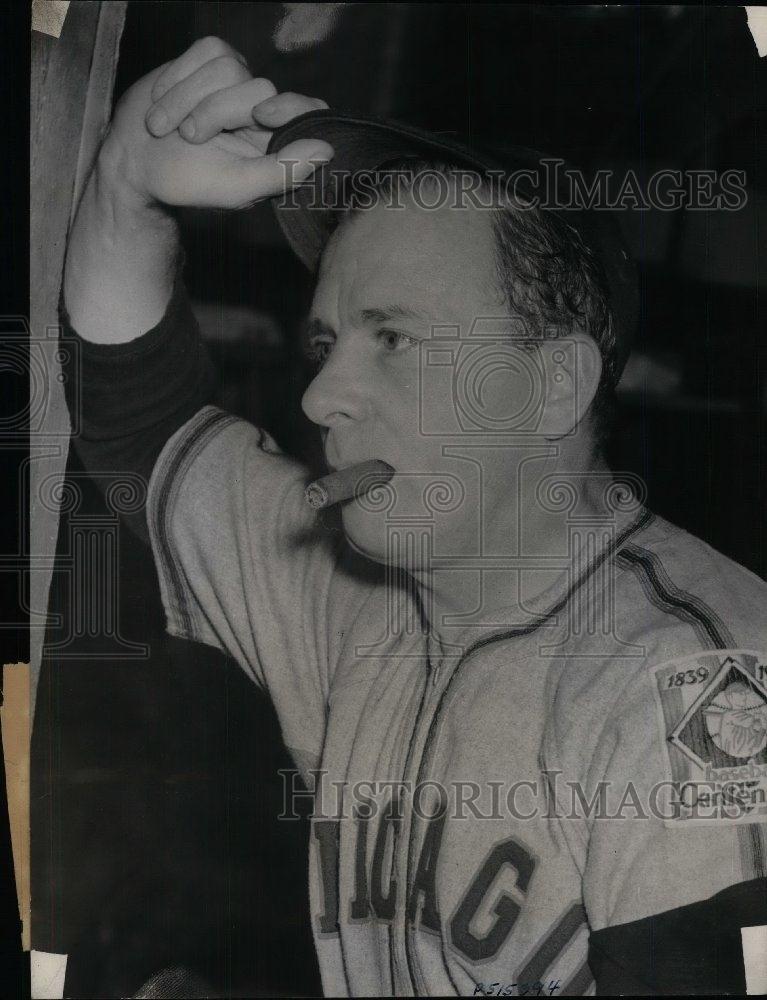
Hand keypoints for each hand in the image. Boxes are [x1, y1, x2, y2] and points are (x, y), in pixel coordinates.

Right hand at [100, 35, 332, 209]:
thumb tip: (327, 151)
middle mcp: (263, 109)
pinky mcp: (211, 59)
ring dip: (187, 99)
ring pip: (228, 68)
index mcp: (276, 143)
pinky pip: (205, 51)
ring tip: (166, 127)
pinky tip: (165, 102)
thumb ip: (281, 173)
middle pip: (259, 89)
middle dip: (215, 113)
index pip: (307, 111)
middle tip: (190, 139)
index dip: (290, 107)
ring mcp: (238, 80)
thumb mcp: (235, 187)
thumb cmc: (186, 180)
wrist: (134, 160)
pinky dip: (178, 78)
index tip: (262, 117)